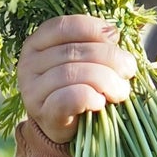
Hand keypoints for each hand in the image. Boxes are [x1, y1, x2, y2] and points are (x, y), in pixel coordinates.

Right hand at [18, 14, 136, 143]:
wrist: (65, 129)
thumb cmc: (78, 89)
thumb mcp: (84, 61)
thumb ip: (95, 44)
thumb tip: (113, 32)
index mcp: (37, 43)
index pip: (64, 27)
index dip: (92, 28)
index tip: (116, 37)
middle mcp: (28, 64)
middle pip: (72, 51)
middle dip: (108, 58)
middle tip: (128, 70)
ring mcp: (32, 90)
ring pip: (72, 73)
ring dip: (105, 80)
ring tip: (121, 90)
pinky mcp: (43, 113)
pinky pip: (69, 98)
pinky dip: (90, 97)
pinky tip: (101, 102)